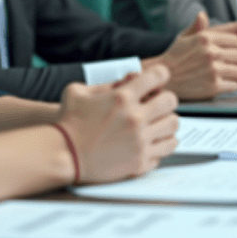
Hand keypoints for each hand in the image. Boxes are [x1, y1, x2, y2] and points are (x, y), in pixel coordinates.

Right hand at [55, 65, 177, 183]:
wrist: (63, 155)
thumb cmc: (68, 122)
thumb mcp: (78, 91)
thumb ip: (105, 83)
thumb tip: (128, 81)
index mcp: (122, 97)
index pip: (158, 76)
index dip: (159, 75)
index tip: (156, 81)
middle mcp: (135, 118)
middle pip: (171, 101)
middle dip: (165, 99)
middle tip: (157, 104)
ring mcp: (140, 141)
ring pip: (173, 125)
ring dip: (166, 122)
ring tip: (157, 124)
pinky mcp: (140, 161)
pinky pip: (166, 149)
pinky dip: (162, 143)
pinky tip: (151, 142)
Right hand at [144, 12, 236, 99]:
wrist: (163, 79)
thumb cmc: (174, 58)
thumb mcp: (184, 38)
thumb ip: (197, 27)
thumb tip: (203, 15)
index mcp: (206, 38)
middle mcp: (211, 52)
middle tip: (231, 63)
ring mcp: (213, 70)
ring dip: (236, 74)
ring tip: (224, 73)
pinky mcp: (213, 87)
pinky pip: (235, 85)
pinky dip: (230, 85)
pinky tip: (220, 83)